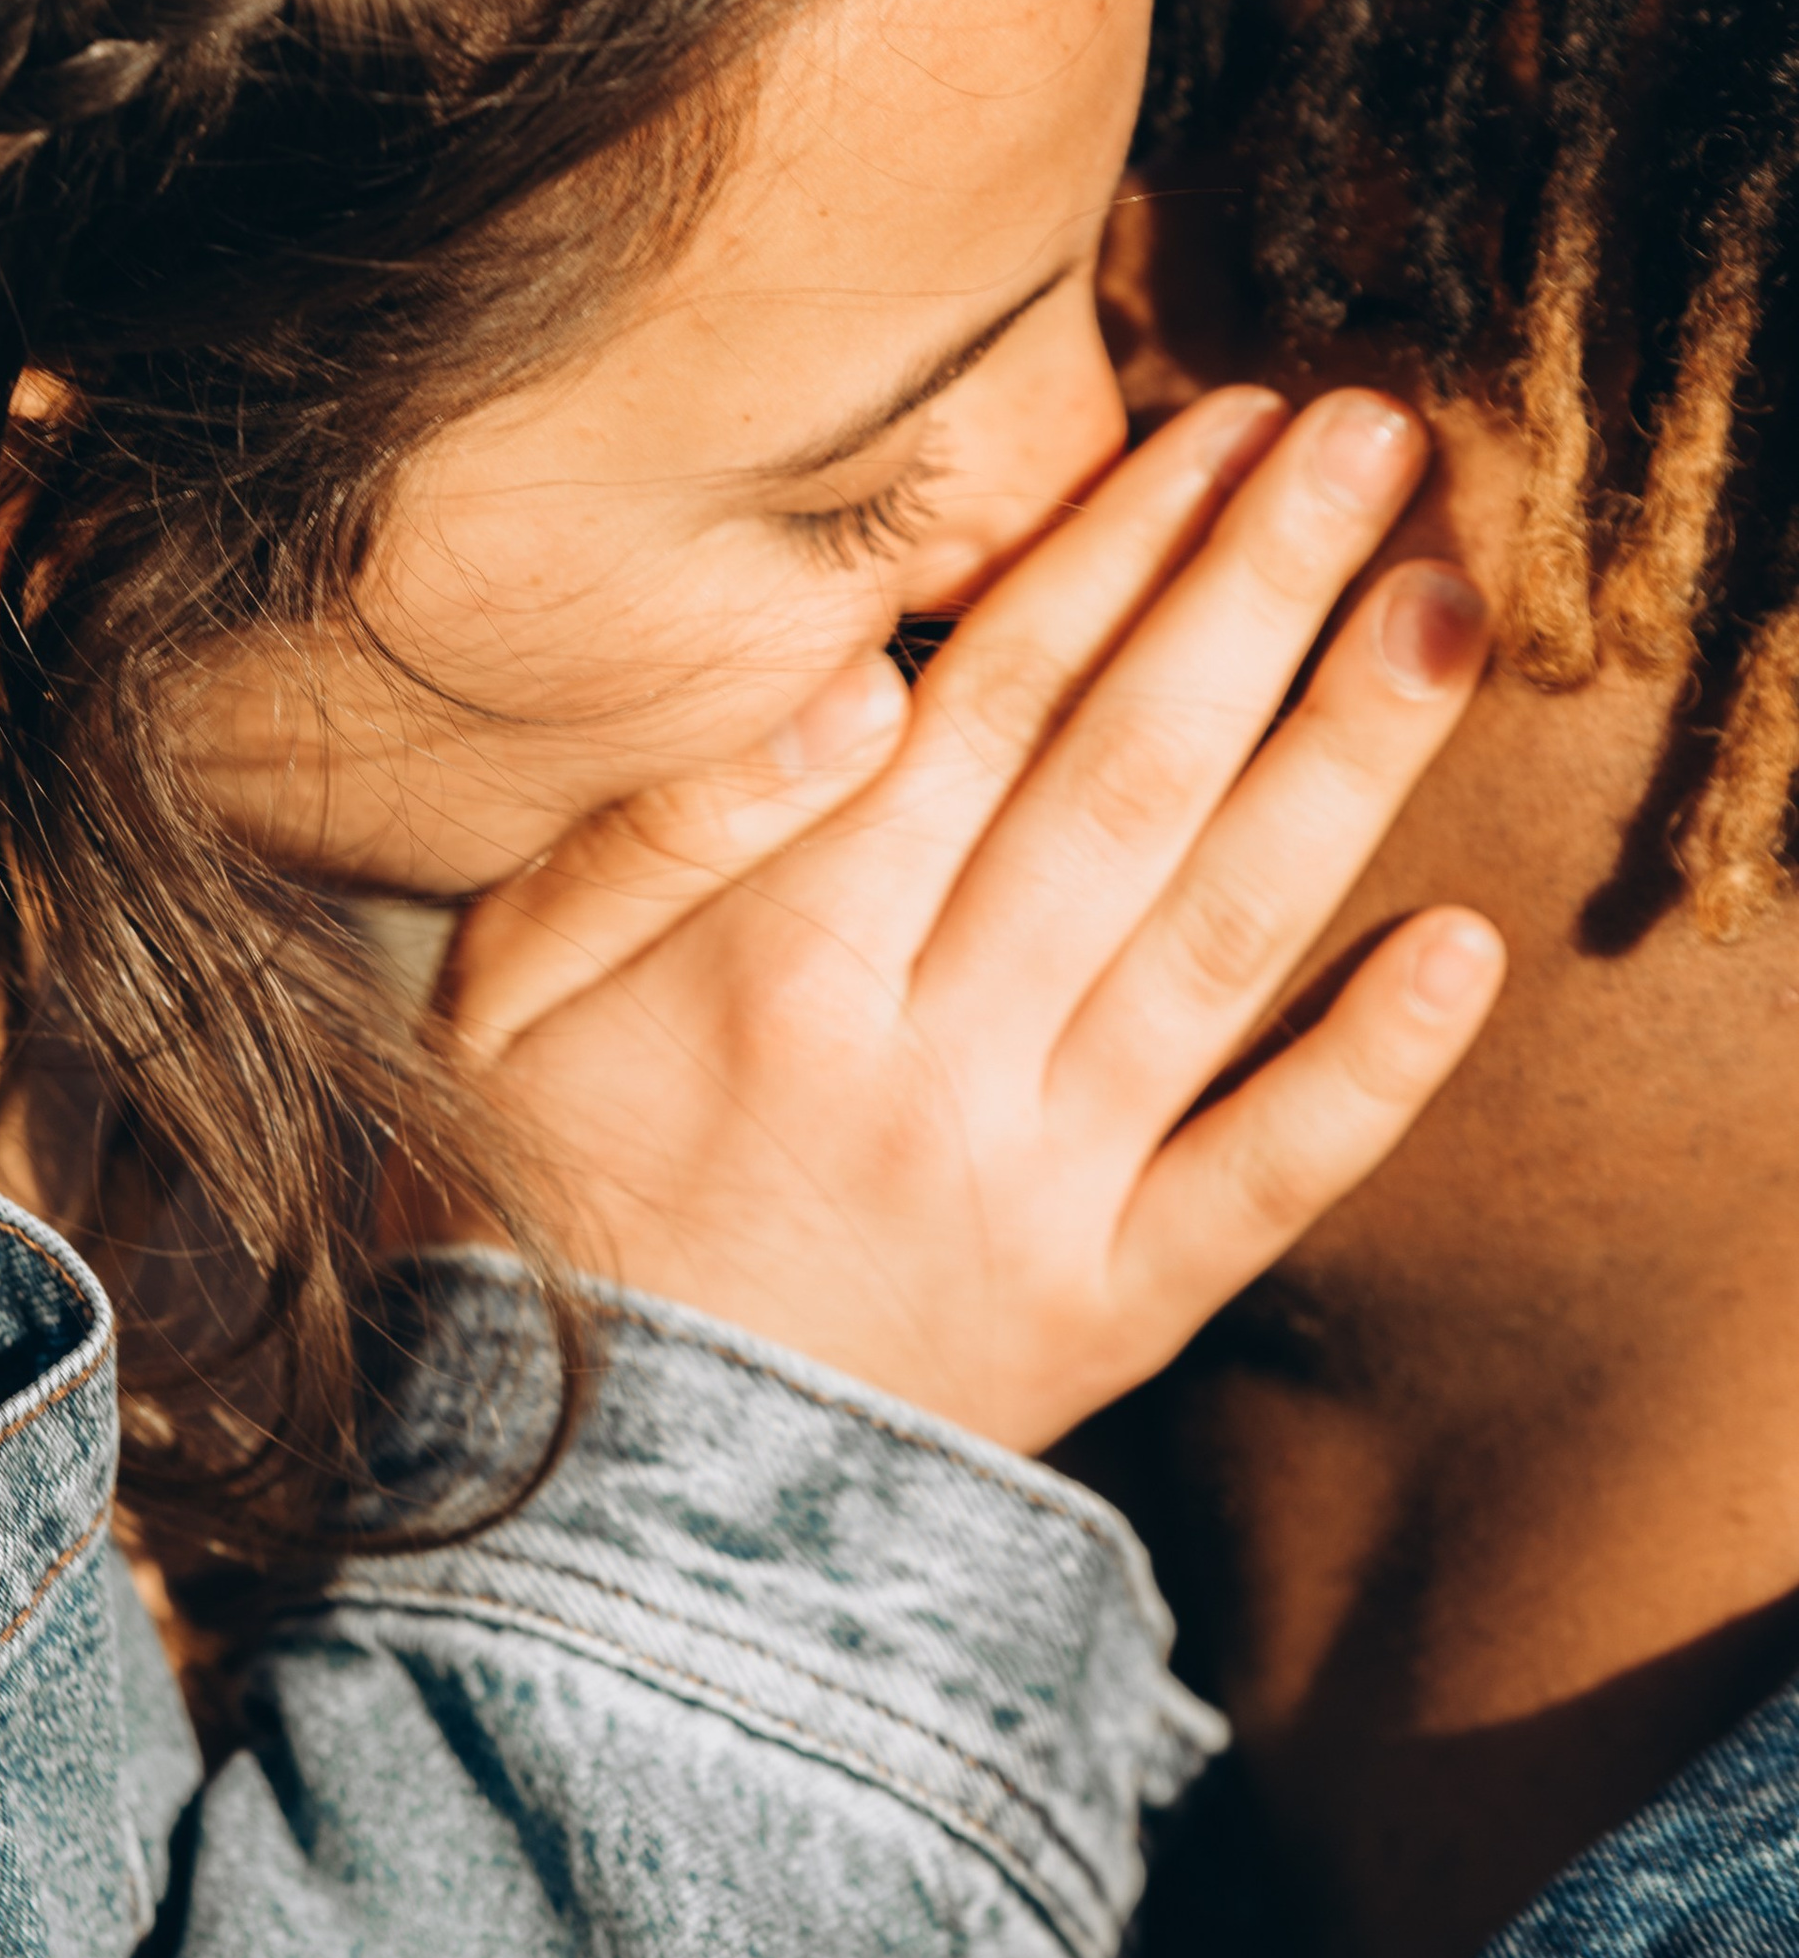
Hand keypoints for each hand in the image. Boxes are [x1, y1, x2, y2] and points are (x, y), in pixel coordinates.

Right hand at [431, 386, 1503, 1453]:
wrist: (574, 1532)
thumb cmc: (520, 1226)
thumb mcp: (493, 1007)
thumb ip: (655, 833)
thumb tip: (849, 684)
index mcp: (777, 960)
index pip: (994, 705)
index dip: (1121, 548)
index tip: (1224, 426)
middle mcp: (926, 1054)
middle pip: (1129, 777)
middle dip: (1263, 591)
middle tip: (1378, 441)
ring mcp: (1030, 1190)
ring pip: (1219, 939)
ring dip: (1347, 762)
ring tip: (1447, 608)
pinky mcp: (1100, 1315)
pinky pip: (1260, 1183)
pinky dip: (1369, 1070)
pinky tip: (1464, 947)